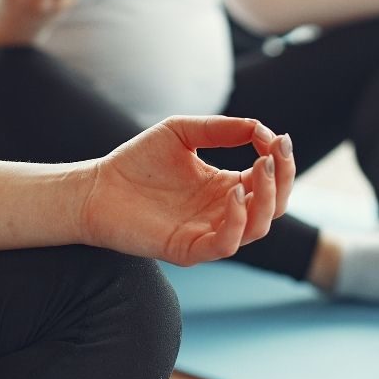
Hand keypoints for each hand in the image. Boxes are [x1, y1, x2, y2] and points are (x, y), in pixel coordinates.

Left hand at [80, 116, 295, 266]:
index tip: (277, 137)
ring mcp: (208, 233)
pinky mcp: (188, 249)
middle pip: (274, 206)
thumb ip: (221, 129)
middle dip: (282, 179)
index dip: (280, 161)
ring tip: (259, 166)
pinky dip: (237, 222)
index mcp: (225, 188)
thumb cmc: (137, 161)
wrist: (95, 188)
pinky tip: (232, 193)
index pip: (269, 180)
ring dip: (267, 199)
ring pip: (257, 228)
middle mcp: (223, 213)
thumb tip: (262, 128)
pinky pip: (225, 245)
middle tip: (274, 152)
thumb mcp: (182, 131)